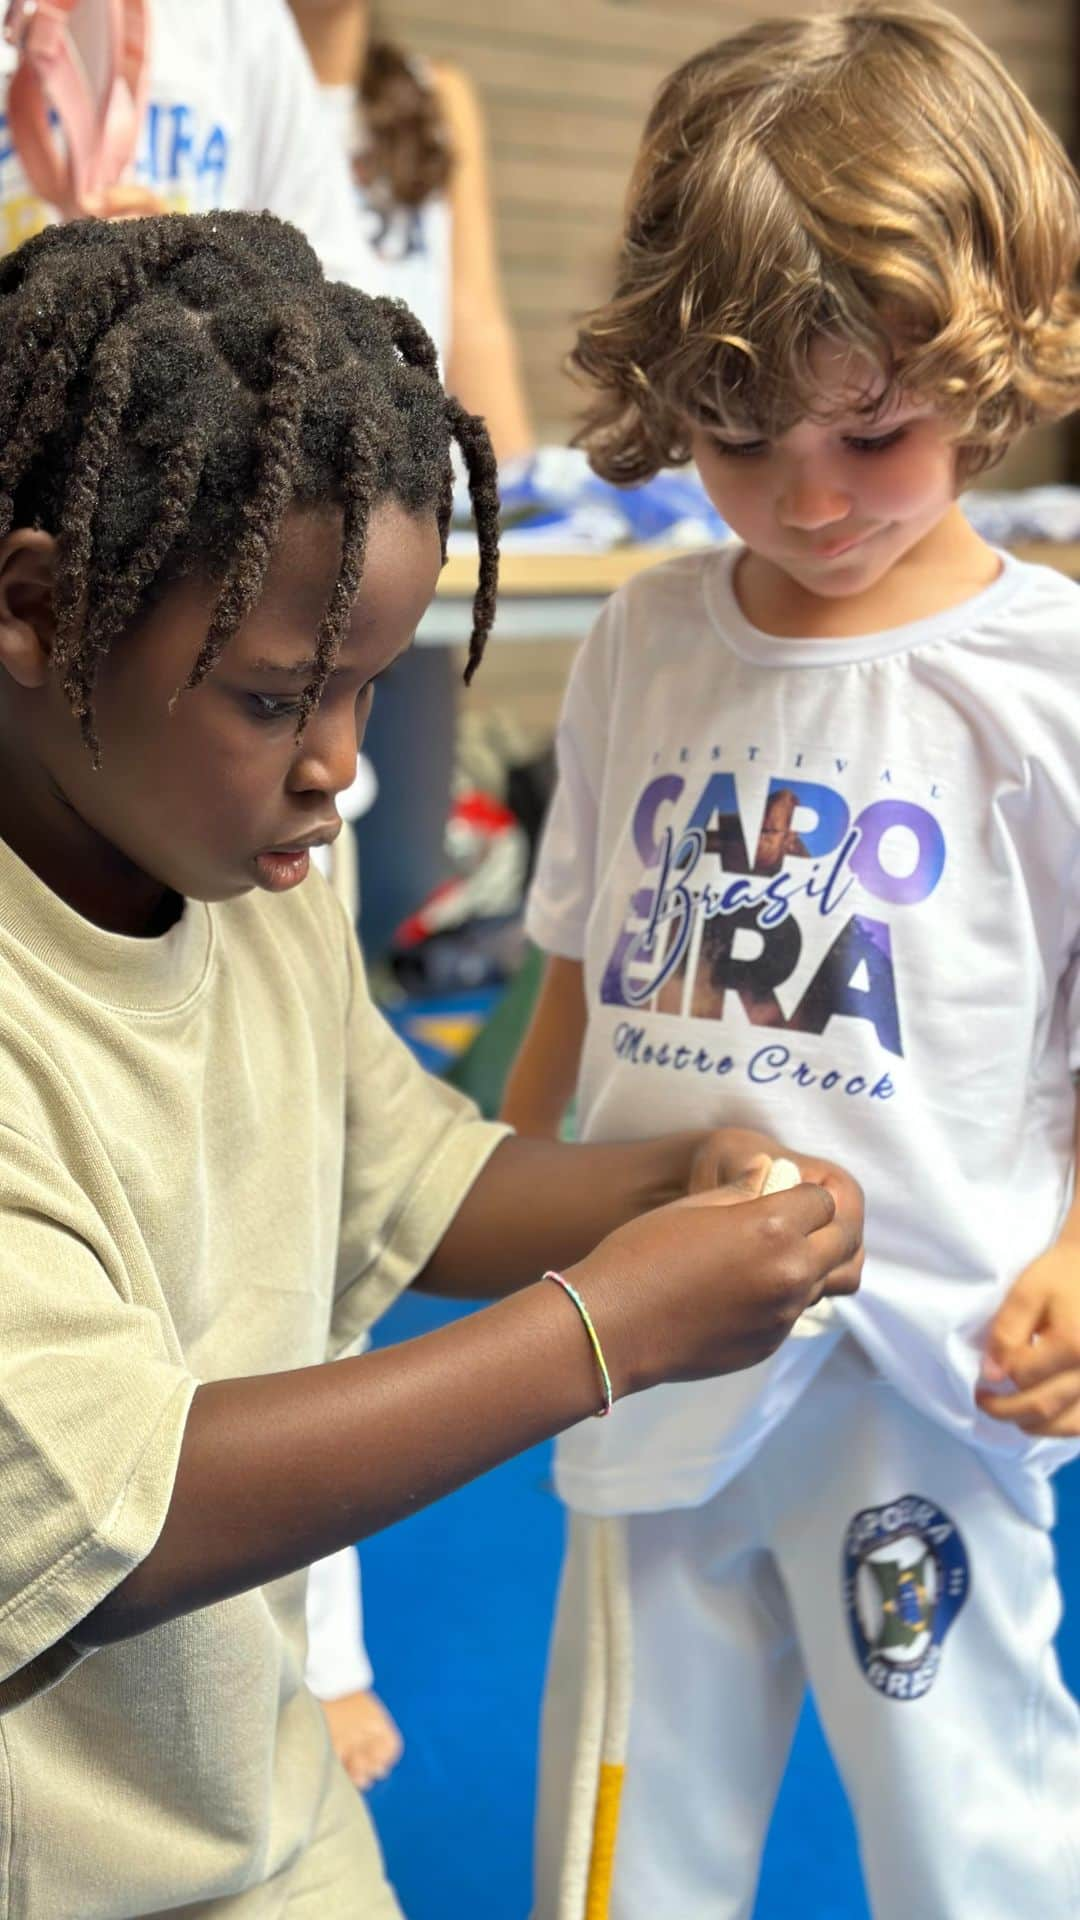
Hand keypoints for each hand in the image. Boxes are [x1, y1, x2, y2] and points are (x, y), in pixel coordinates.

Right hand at [569, 1155, 861, 1397]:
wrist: (613, 1327)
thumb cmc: (642, 1253)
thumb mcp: (694, 1206)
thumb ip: (745, 1192)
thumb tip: (772, 1175)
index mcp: (773, 1229)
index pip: (825, 1201)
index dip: (806, 1193)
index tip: (785, 1194)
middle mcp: (791, 1273)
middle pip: (844, 1241)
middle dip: (828, 1225)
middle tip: (801, 1220)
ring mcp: (783, 1314)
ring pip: (824, 1280)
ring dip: (810, 1262)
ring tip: (772, 1255)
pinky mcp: (770, 1344)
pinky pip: (794, 1312)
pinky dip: (782, 1296)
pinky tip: (743, 1290)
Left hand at [976, 1241, 1079, 1436]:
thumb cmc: (1064, 1275)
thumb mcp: (1027, 1293)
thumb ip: (1006, 1333)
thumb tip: (990, 1375)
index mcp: (1074, 1346)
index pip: (1023, 1376)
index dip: (998, 1376)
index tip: (983, 1373)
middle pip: (1044, 1407)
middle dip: (1006, 1410)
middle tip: (984, 1401)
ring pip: (1068, 1425)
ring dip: (1034, 1425)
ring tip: (1012, 1413)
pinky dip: (1062, 1424)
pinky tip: (1044, 1416)